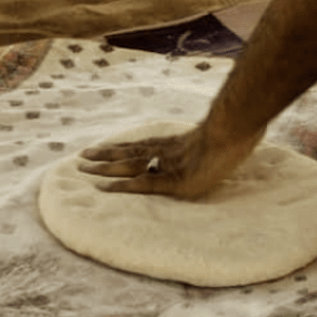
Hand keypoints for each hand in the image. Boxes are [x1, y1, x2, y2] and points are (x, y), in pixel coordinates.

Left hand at [78, 124, 262, 199]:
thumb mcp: (217, 135)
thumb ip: (209, 138)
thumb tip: (218, 137)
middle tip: (81, 157)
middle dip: (105, 155)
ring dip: (105, 167)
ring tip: (83, 169)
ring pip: (128, 164)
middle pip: (129, 151)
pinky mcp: (174, 181)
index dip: (121, 147)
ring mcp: (168, 165)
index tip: (103, 148)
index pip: (141, 145)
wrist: (234, 130)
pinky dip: (123, 185)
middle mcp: (165, 151)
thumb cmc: (232, 129)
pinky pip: (143, 184)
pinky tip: (106, 187)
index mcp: (174, 143)